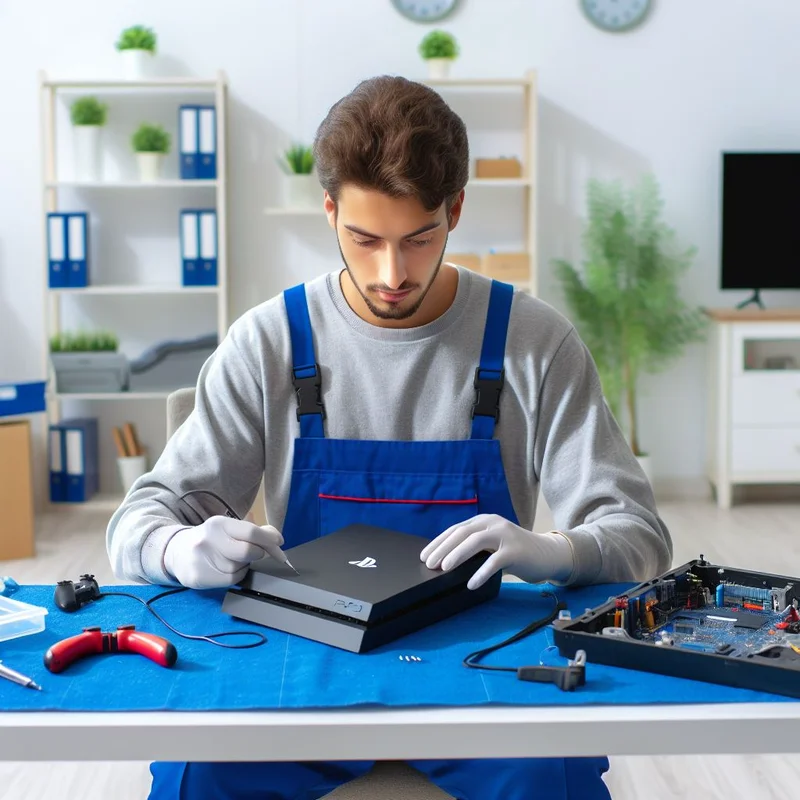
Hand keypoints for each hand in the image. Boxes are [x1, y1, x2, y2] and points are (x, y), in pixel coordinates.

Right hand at [164, 515, 284, 589]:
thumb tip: (274, 536)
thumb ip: (253, 530)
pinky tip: (227, 569)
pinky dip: (236, 575)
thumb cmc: (211, 539)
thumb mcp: (228, 528)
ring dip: (244, 565)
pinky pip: (230, 580)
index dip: (270, 539)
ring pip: (239, 567)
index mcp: (219, 523)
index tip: (279, 543)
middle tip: (256, 553)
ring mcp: (201, 559)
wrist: (177, 551)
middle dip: (258, 554)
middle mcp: (208, 539)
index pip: (251, 532)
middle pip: (248, 552)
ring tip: (233, 559)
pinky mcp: (198, 577)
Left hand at [420, 514, 573, 589]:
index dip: (438, 542)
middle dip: (443, 548)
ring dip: (458, 554)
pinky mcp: (516, 551)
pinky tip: (471, 583)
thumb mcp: (493, 545)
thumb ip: (475, 548)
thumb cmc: (516, 552)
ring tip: (444, 568)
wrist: (548, 555)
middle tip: (429, 564)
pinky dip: (481, 572)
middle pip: (462, 533)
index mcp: (484, 521)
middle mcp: (493, 524)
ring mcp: (505, 535)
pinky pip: (495, 561)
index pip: (456, 529)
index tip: (424, 555)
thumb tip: (446, 562)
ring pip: (476, 541)